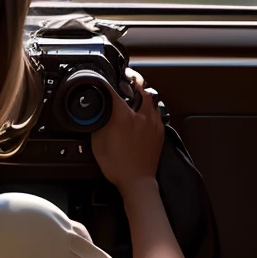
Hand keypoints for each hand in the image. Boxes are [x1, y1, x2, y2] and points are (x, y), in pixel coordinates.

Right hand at [90, 69, 164, 195]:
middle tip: (125, 76)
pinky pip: (156, 111)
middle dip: (132, 79)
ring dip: (142, 91)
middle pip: (139, 87)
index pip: (113, 91)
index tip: (102, 79)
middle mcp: (141, 116)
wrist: (137, 182)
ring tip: (135, 89)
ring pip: (151, 97)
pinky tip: (142, 109)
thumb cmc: (117, 165)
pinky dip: (149, 105)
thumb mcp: (98, 142)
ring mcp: (153, 123)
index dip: (106, 82)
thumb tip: (97, 110)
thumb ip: (98, 122)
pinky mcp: (159, 131)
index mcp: (124, 117)